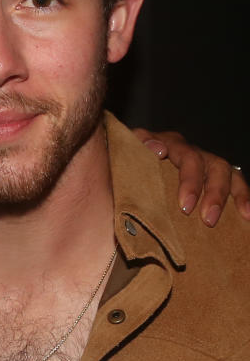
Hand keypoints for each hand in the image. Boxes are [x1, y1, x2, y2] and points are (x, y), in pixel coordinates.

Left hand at [134, 129, 249, 225]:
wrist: (139, 180)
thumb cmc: (128, 176)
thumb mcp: (122, 167)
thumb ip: (128, 159)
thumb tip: (150, 151)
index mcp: (161, 144)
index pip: (166, 141)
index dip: (163, 145)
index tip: (159, 152)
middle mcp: (186, 150)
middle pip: (196, 158)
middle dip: (193, 182)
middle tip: (186, 208)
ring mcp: (205, 162)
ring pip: (221, 169)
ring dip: (218, 194)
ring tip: (209, 219)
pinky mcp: (219, 179)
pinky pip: (237, 184)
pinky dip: (244, 198)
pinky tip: (247, 215)